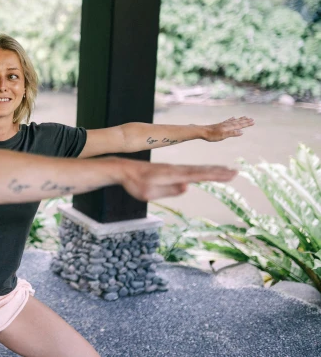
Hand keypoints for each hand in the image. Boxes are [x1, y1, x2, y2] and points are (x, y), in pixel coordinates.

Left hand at [114, 158, 237, 200]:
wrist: (123, 170)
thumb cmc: (134, 184)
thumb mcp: (148, 192)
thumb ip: (168, 191)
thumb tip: (187, 187)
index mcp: (171, 175)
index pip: (197, 175)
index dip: (214, 175)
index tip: (229, 174)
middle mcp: (174, 169)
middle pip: (200, 170)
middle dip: (218, 172)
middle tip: (236, 172)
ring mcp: (172, 169)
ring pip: (196, 169)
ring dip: (212, 170)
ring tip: (227, 170)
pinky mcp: (169, 170)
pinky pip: (189, 170)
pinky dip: (201, 170)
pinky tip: (206, 172)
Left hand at [203, 116, 253, 141]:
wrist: (202, 131)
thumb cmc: (212, 135)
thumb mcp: (222, 136)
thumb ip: (232, 134)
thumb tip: (241, 132)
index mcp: (228, 127)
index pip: (239, 125)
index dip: (246, 124)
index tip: (253, 122)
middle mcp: (227, 125)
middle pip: (238, 122)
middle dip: (245, 121)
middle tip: (252, 119)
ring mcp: (223, 124)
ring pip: (234, 121)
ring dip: (240, 119)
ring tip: (245, 117)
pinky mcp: (220, 125)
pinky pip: (228, 121)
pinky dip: (232, 119)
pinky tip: (233, 118)